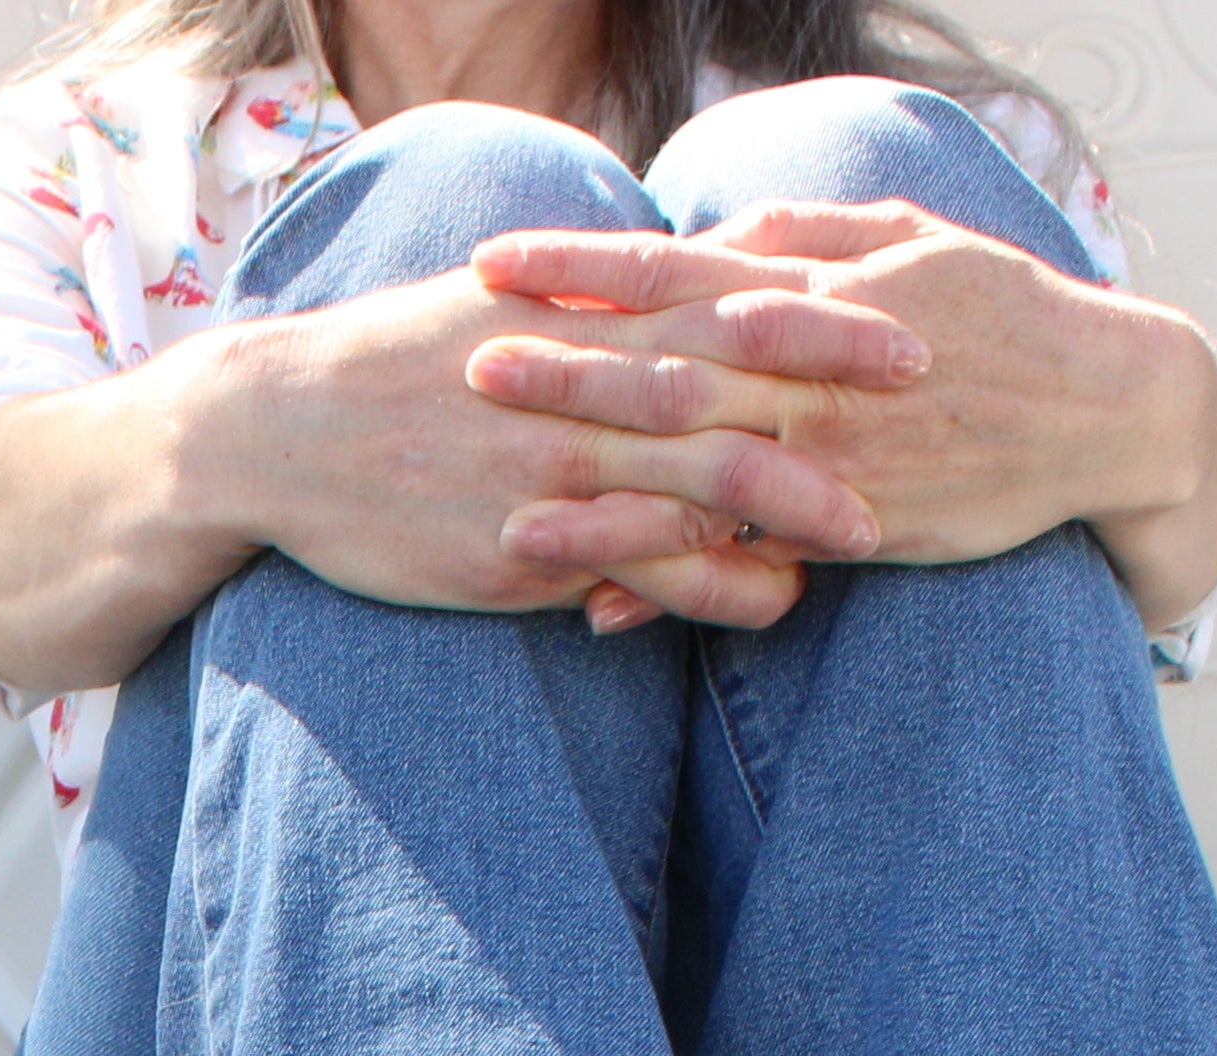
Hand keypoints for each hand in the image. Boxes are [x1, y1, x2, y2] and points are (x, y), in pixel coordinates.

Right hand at [190, 264, 888, 630]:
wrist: (283, 431)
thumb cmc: (394, 372)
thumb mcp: (497, 310)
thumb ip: (591, 306)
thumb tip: (663, 291)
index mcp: (582, 315)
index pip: (724, 291)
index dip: (818, 293)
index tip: (904, 290)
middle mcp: (581, 379)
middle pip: (734, 368)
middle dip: (835, 375)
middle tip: (934, 380)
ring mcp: (555, 462)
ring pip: (700, 475)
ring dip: (796, 499)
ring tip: (879, 523)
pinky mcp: (524, 541)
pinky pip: (640, 568)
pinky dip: (714, 587)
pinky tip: (778, 605)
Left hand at [464, 204, 1216, 628]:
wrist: (1107, 408)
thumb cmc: (1005, 319)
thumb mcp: (908, 247)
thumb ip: (804, 239)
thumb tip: (717, 233)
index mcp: (813, 290)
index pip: (674, 267)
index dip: (581, 265)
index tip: (496, 261)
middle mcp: (810, 369)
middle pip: (663, 365)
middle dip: (564, 369)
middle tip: (466, 368)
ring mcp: (830, 452)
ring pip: (693, 470)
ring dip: (598, 489)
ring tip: (505, 504)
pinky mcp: (854, 526)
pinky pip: (745, 561)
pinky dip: (671, 582)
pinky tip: (597, 605)